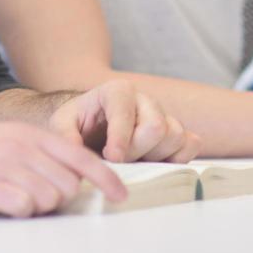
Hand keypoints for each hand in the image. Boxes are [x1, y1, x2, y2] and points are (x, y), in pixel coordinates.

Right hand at [0, 122, 127, 217]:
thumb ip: (33, 155)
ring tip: (9, 200)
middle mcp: (21, 146)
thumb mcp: (0, 143)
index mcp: (27, 133)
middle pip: (69, 184)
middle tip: (31, 199)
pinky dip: (16, 213)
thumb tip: (68, 181)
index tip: (120, 195)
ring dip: (36, 208)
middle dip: (59, 200)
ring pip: (49, 199)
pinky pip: (23, 208)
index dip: (106, 178)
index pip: (80, 156)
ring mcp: (5, 166)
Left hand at [47, 81, 199, 162]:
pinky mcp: (176, 133)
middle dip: (137, 150)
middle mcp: (145, 100)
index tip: (112, 158)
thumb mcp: (61, 125)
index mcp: (117, 90)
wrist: (91, 128)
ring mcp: (163, 115)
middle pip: (156, 127)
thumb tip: (73, 150)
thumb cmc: (78, 124)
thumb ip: (64, 135)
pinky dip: (177, 157)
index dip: (121, 139)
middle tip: (118, 160)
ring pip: (175, 136)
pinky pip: (191, 144)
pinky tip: (154, 162)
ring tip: (132, 159)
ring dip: (155, 156)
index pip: (127, 113)